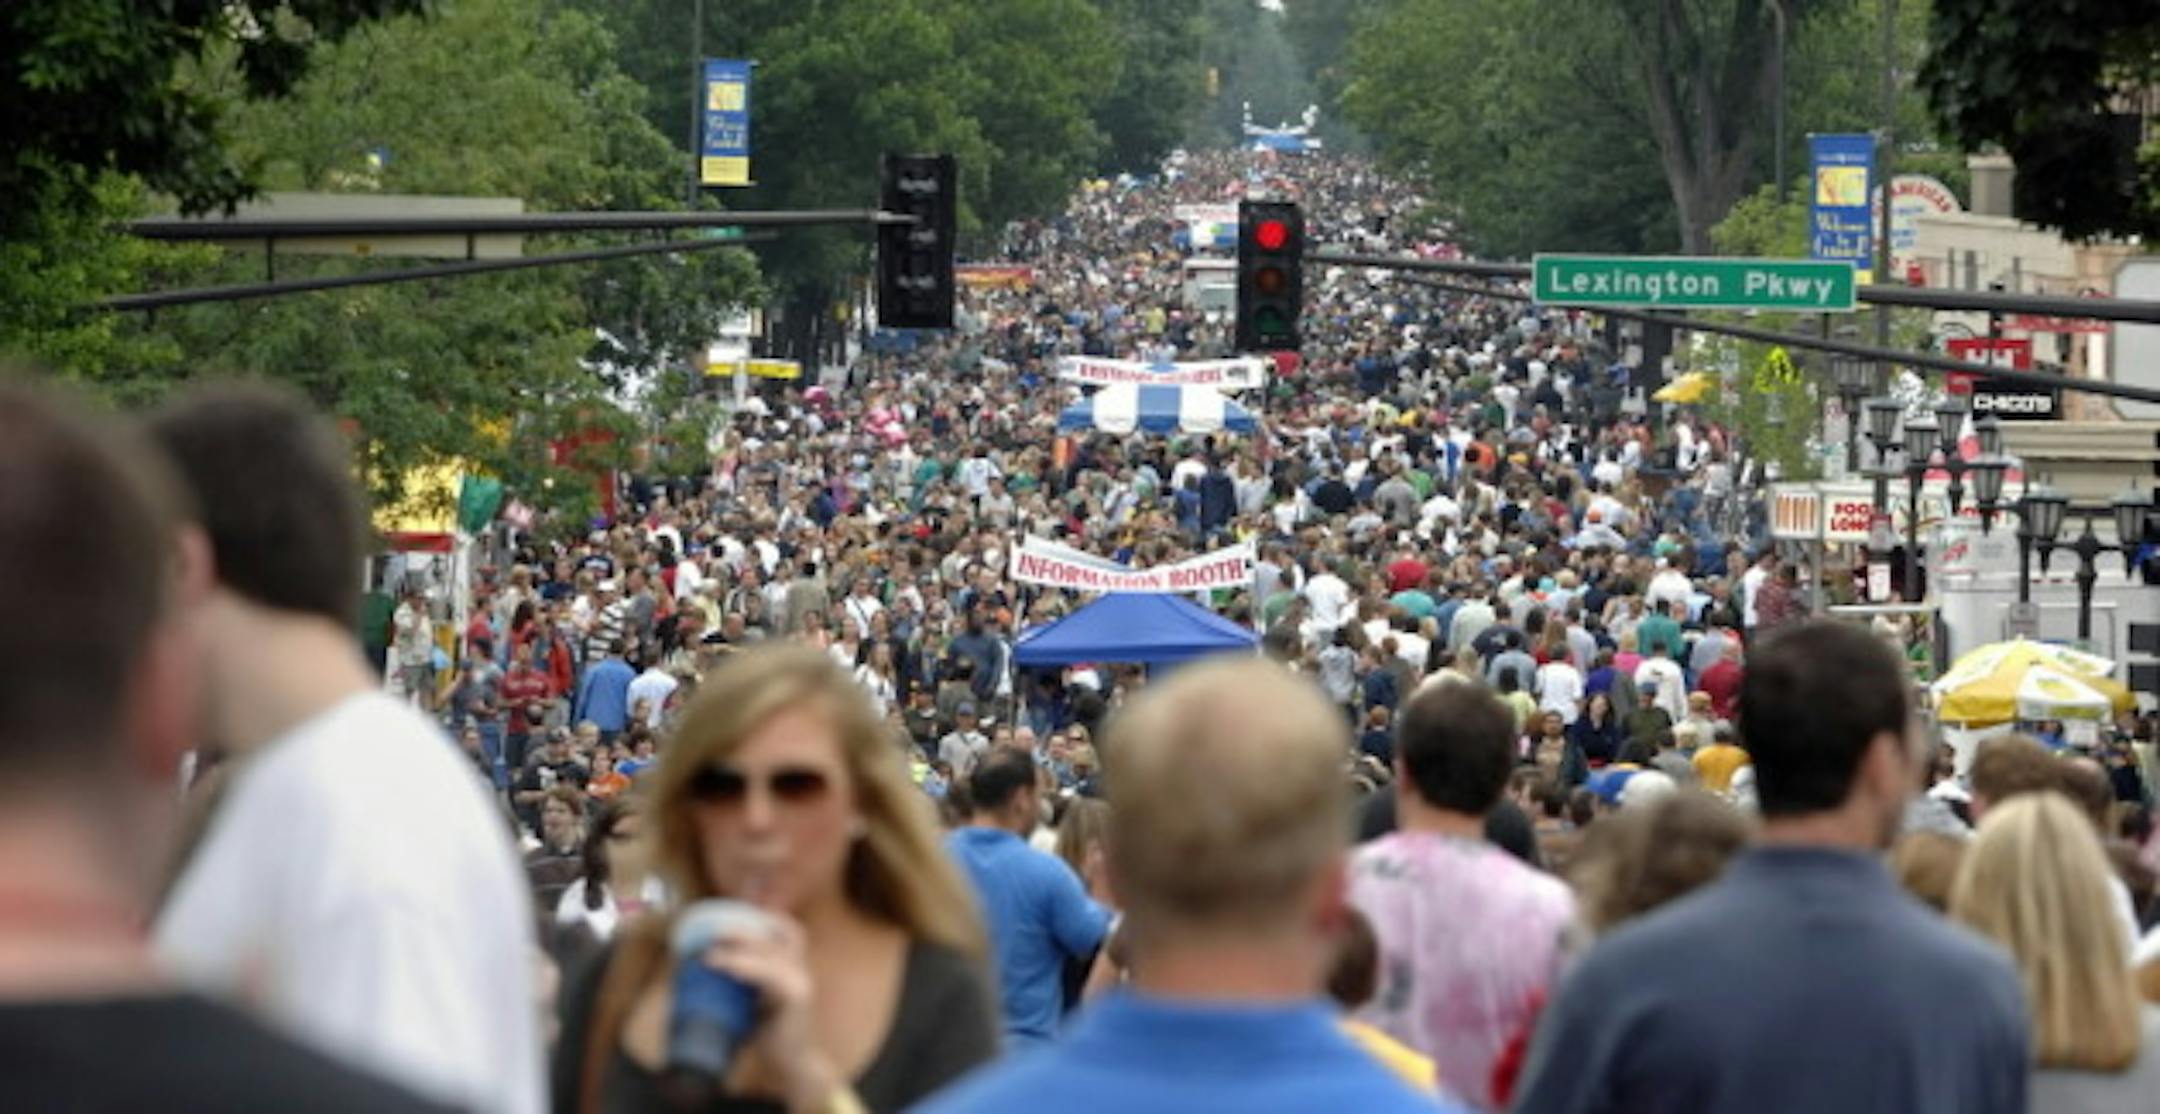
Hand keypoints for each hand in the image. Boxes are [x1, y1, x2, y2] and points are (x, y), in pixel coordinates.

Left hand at [702, 916, 836, 1113]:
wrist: (791, 1063)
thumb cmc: (768, 1032)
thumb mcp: (754, 1000)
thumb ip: (742, 980)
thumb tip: (704, 963)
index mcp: (794, 966)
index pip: (789, 930)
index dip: (768, 917)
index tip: (739, 911)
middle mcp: (801, 968)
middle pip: (775, 936)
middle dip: (742, 930)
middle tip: (712, 933)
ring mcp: (801, 981)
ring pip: (770, 953)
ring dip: (738, 949)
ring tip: (710, 955)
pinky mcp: (797, 997)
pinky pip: (770, 975)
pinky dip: (747, 967)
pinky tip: (728, 968)